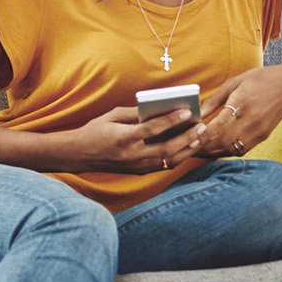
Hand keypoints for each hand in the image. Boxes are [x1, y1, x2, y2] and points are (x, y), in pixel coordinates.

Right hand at [54, 105, 206, 174]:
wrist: (80, 154)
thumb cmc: (96, 131)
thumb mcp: (112, 116)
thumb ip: (135, 113)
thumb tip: (159, 109)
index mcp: (123, 138)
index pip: (152, 129)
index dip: (171, 120)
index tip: (186, 111)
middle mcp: (132, 155)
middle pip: (166, 148)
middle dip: (187, 136)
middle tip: (201, 126)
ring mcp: (136, 166)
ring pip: (169, 160)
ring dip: (187, 149)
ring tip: (199, 137)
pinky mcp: (139, 172)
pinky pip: (164, 165)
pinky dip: (178, 157)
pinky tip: (187, 147)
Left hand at [196, 64, 281, 156]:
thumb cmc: (259, 80)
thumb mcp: (234, 82)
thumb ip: (214, 99)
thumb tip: (197, 113)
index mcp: (243, 102)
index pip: (220, 124)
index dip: (204, 134)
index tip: (189, 136)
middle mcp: (252, 119)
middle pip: (224, 141)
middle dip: (204, 146)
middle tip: (187, 147)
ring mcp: (259, 130)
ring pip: (231, 149)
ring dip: (212, 152)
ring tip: (196, 150)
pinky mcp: (263, 137)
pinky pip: (241, 149)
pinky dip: (225, 151)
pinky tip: (213, 149)